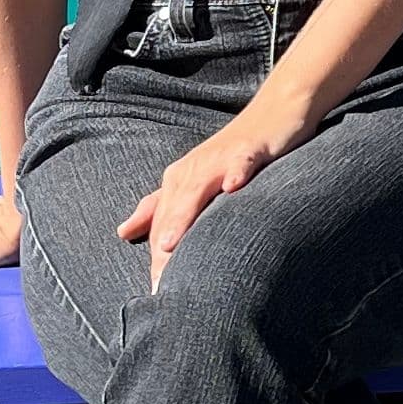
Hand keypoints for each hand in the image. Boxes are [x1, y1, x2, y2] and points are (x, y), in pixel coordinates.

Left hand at [122, 100, 315, 286]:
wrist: (278, 108)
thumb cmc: (238, 151)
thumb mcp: (198, 179)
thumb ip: (163, 206)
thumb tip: (124, 232)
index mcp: (179, 180)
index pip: (161, 225)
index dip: (156, 259)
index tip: (155, 295)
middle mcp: (193, 169)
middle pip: (172, 212)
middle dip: (162, 249)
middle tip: (159, 287)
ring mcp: (221, 158)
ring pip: (197, 189)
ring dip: (183, 214)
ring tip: (171, 244)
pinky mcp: (252, 148)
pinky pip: (241, 161)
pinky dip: (236, 172)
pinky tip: (234, 186)